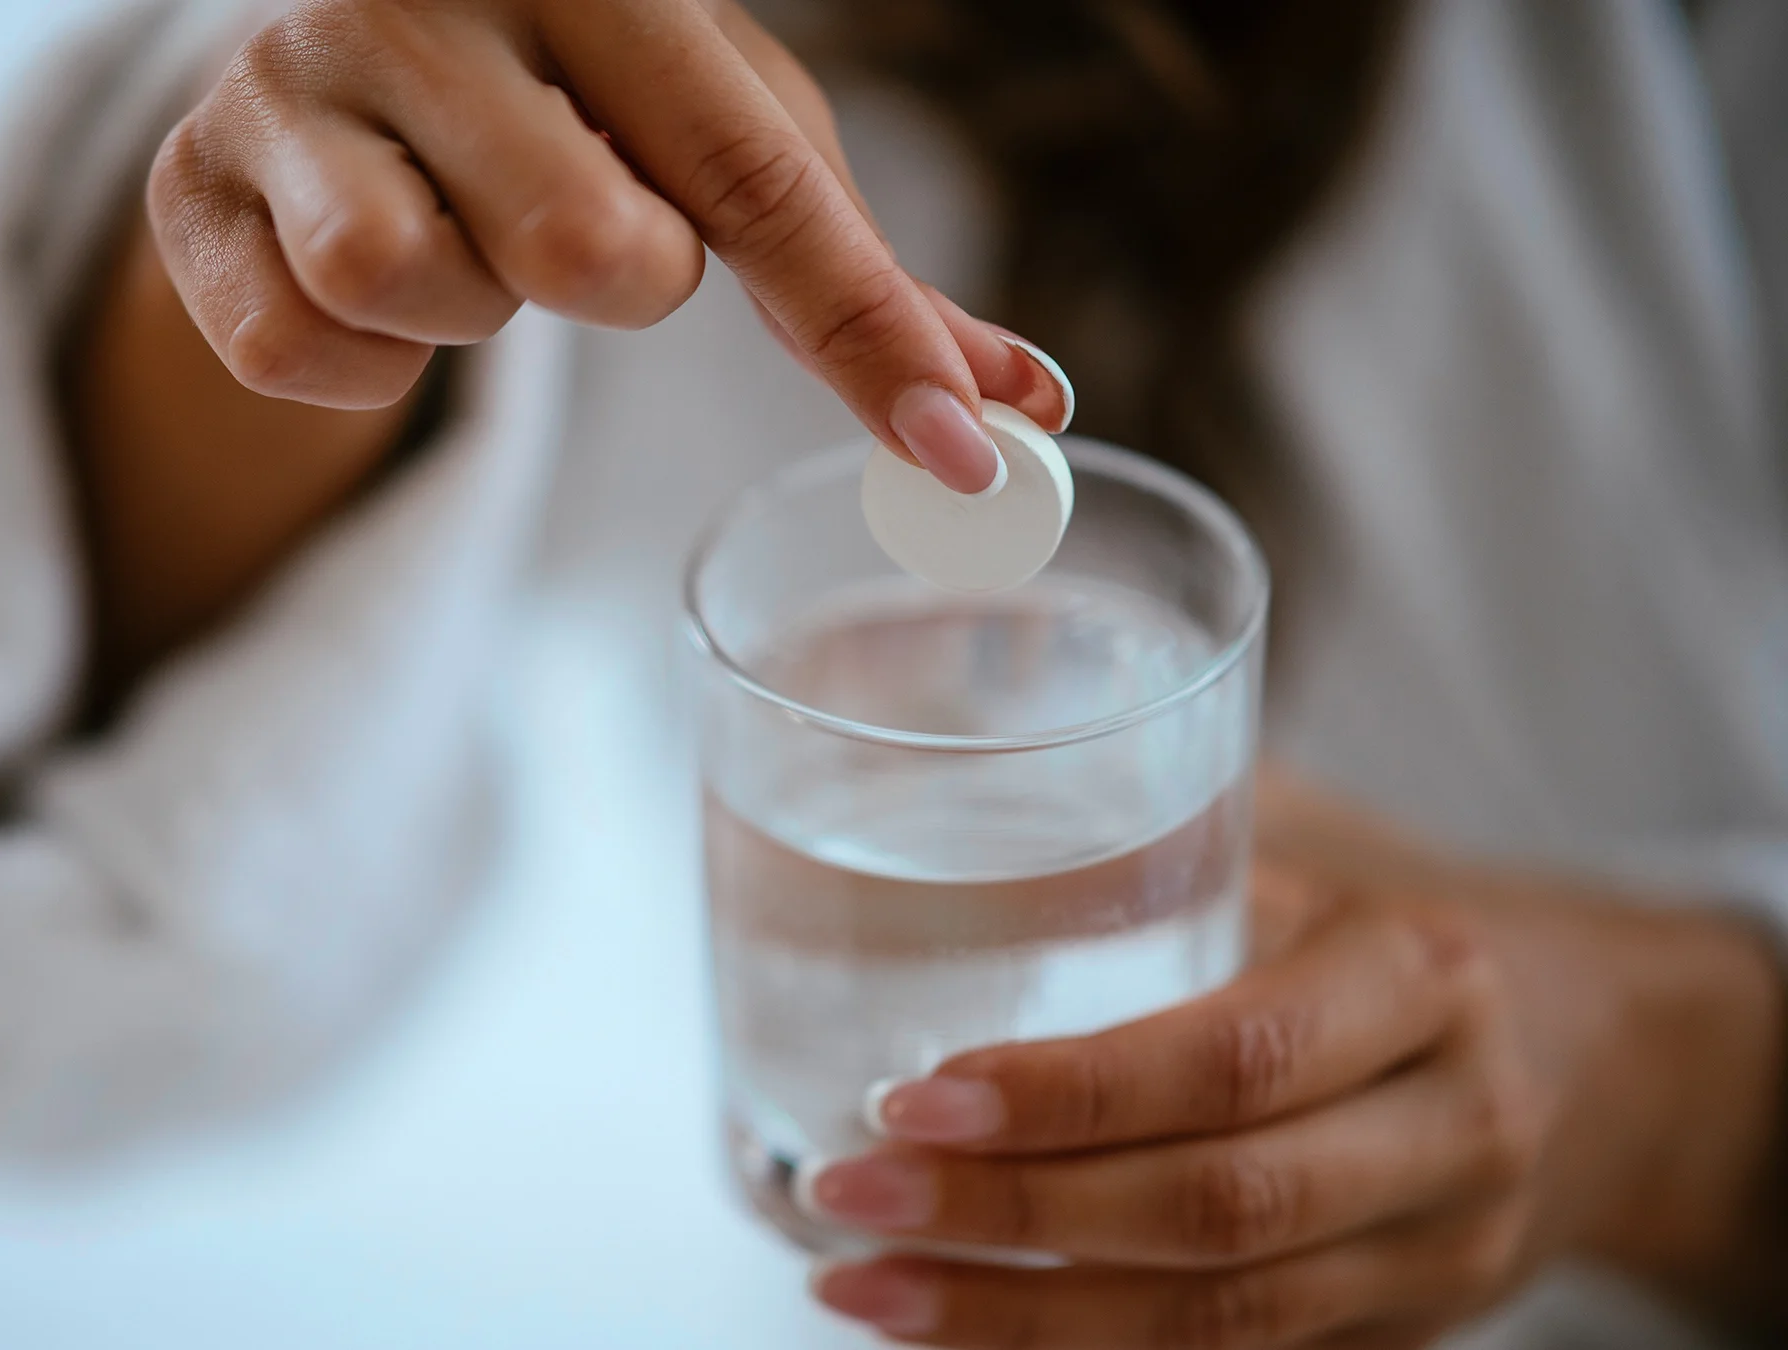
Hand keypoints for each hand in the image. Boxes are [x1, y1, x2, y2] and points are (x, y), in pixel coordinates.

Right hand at [146, 0, 1069, 490]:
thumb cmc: (572, 93)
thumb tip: (1023, 409)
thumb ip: (855, 274)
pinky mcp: (189, 184)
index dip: (863, 328)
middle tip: (587, 224)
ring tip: (467, 238)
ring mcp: (283, 80)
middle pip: (583, 245)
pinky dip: (361, 369)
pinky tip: (374, 290)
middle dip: (620, 283)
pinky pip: (299, 352)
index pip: (756, 172)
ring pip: (414, 285)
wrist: (341, 47)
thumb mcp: (719, 136)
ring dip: (474, 315)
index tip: (958, 456)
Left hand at [800, 775, 1785, 1347]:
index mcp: (1422, 979)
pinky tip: (957, 1333)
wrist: (1606, 1055)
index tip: (912, 1099)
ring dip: (1016, 1320)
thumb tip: (948, 748)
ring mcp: (1439, 1256)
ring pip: (1214, 1320)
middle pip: (1214, 1210)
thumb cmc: (1403, 924)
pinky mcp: (1403, 1335)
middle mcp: (1451, 1130)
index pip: (1231, 1058)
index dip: (1065, 1094)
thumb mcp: (1321, 847)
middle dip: (1009, 1219)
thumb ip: (1168, 817)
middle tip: (846, 1196)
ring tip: (861, 1285)